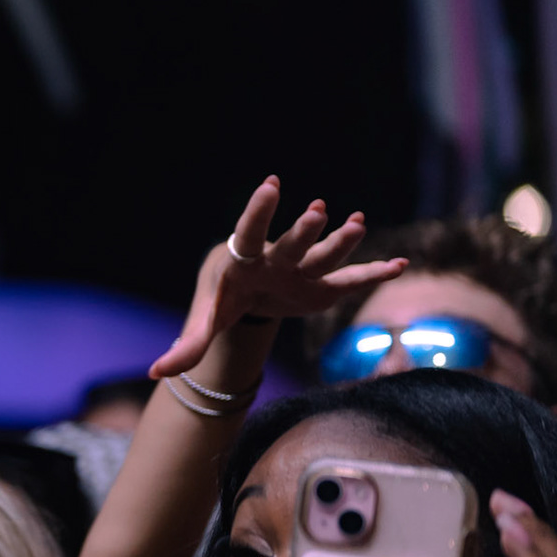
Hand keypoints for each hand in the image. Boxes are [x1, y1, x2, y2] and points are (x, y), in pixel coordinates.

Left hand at [151, 176, 407, 378]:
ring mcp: (301, 270)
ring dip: (339, 242)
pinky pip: (349, 279)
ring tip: (356, 222)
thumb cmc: (222, 298)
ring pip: (321, 255)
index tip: (271, 184)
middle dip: (304, 231)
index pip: (250, 233)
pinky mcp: (320, 285)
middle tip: (317, 210)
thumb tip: (157, 372)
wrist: (245, 288)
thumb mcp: (204, 320)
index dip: (259, 211)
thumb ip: (187, 345)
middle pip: (290, 244)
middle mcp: (275, 259)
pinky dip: (373, 273)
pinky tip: (399, 265)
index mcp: (243, 261)